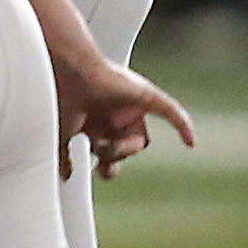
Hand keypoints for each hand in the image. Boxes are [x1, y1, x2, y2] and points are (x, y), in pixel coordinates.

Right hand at [52, 52, 192, 180]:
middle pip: (125, 150)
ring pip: (141, 141)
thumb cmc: (58, 97)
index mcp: (94, 123)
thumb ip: (64, 156)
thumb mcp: (60, 133)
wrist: (66, 72)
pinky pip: (171, 113)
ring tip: (106, 142)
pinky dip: (182, 128)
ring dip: (125, 148)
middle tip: (100, 150)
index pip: (108, 152)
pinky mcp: (145, 96)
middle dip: (114, 155)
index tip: (96, 166)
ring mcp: (129, 107)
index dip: (105, 163)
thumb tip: (66, 174)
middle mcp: (112, 115)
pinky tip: (190, 144)